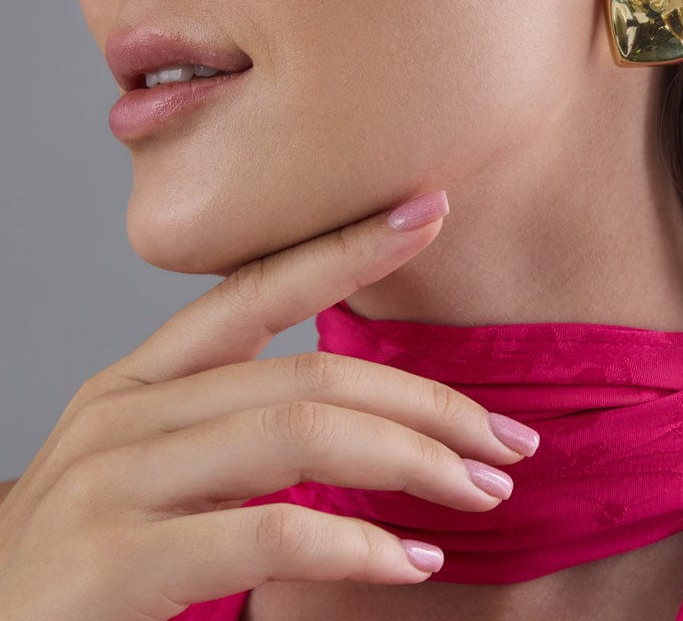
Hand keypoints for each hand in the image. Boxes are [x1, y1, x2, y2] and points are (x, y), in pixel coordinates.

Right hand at [0, 190, 538, 619]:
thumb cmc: (80, 566)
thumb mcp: (157, 476)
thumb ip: (241, 433)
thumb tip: (367, 423)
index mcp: (140, 383)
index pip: (259, 289)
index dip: (348, 247)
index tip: (431, 209)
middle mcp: (125, 414)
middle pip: (309, 375)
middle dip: (424, 402)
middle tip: (507, 437)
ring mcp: (112, 483)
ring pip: (300, 434)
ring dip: (412, 461)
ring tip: (481, 489)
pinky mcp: (111, 563)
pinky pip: (267, 533)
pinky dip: (356, 544)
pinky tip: (412, 561)